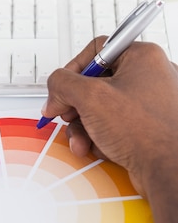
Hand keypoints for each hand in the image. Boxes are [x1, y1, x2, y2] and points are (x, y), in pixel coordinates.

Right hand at [41, 39, 177, 198]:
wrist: (171, 172)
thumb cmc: (147, 132)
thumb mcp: (90, 97)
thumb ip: (63, 84)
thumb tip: (55, 85)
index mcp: (143, 57)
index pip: (96, 51)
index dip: (72, 70)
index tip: (60, 89)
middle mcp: (150, 77)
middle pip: (96, 83)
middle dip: (76, 106)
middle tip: (67, 115)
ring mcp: (150, 104)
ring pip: (102, 108)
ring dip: (84, 127)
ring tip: (82, 141)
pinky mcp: (148, 127)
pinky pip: (114, 126)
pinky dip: (101, 138)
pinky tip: (101, 148)